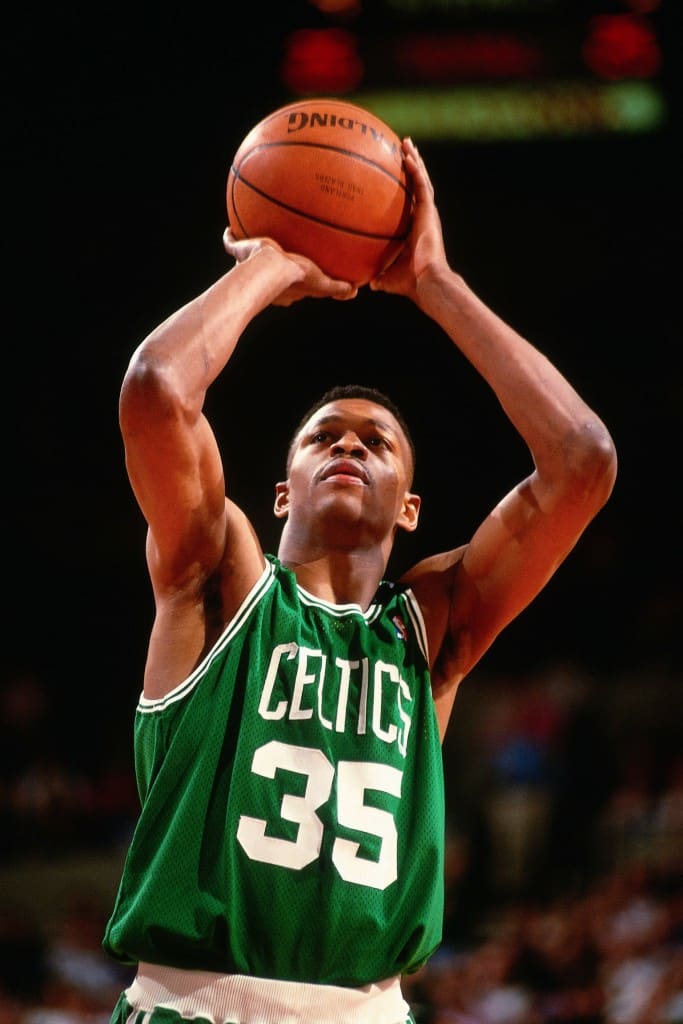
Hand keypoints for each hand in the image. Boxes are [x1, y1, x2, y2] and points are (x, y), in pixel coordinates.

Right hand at [222, 229, 357, 305]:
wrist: (268, 270)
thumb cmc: (294, 278)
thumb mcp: (321, 284)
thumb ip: (336, 288)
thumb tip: (354, 291)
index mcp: (283, 288)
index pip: (289, 286)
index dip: (294, 280)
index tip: (297, 274)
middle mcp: (264, 279)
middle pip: (268, 272)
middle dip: (271, 266)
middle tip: (276, 257)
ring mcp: (248, 265)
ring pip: (247, 258)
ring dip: (249, 251)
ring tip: (251, 240)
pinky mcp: (239, 251)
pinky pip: (231, 243)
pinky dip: (229, 238)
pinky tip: (228, 230)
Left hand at [369, 138, 447, 300]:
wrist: (426, 282)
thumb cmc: (409, 283)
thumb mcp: (388, 277)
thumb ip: (378, 275)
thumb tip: (365, 282)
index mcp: (416, 229)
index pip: (410, 204)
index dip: (406, 189)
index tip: (397, 176)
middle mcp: (424, 218)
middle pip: (418, 186)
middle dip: (412, 167)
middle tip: (403, 150)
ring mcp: (428, 214)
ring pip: (421, 180)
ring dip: (414, 161)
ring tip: (406, 144)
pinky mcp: (429, 212)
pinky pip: (421, 185)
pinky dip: (416, 170)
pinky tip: (408, 156)